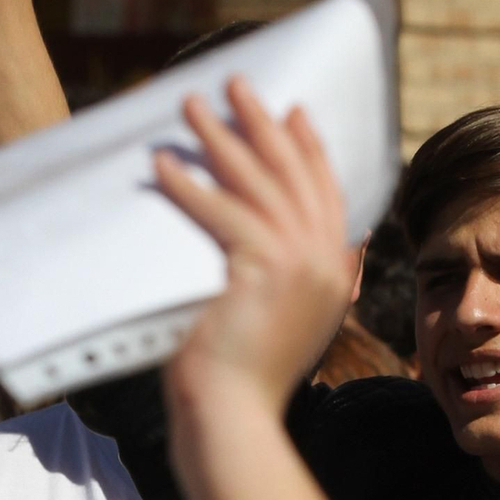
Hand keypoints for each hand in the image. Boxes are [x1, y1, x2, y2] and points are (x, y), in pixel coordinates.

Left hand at [158, 82, 357, 417]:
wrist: (233, 416)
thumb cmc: (242, 375)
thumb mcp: (281, 318)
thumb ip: (292, 276)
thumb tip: (278, 237)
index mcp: (335, 270)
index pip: (325, 192)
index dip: (306, 147)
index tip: (288, 110)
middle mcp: (325, 263)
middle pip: (292, 175)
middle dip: (261, 124)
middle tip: (234, 83)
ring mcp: (300, 266)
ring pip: (256, 186)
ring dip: (220, 140)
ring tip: (190, 107)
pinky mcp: (263, 272)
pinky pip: (221, 215)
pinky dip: (190, 188)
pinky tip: (165, 166)